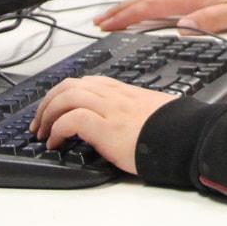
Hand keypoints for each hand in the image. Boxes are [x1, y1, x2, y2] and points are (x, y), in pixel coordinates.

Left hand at [29, 76, 175, 174]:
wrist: (187, 138)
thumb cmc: (174, 130)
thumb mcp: (152, 113)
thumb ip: (135, 112)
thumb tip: (125, 122)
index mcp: (125, 92)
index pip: (86, 82)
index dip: (64, 93)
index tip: (55, 109)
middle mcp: (114, 96)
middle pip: (69, 85)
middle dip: (48, 102)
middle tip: (39, 123)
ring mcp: (110, 109)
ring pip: (66, 97)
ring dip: (48, 114)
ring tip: (43, 133)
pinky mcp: (106, 127)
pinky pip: (72, 120)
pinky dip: (57, 129)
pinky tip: (55, 143)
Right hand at [95, 0, 226, 33]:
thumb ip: (209, 20)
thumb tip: (181, 26)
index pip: (153, 6)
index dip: (127, 15)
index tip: (107, 24)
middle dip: (122, 9)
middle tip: (100, 21)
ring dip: (134, 6)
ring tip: (116, 15)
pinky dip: (152, 4)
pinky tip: (151, 10)